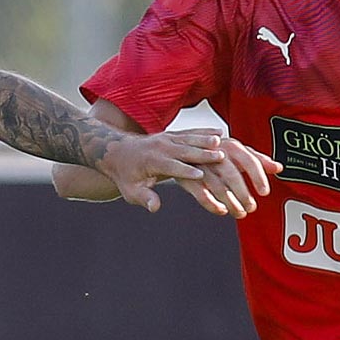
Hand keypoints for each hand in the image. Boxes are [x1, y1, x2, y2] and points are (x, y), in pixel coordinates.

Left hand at [97, 130, 228, 212]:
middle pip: (184, 151)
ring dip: (206, 140)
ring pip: (190, 139)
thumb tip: (155, 207)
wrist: (117, 152)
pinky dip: (204, 132)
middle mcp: (160, 147)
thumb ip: (144, 198)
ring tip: (223, 143)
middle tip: (221, 157)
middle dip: (202, 154)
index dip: (185, 172)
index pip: (171, 167)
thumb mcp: (131, 191)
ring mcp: (167, 138)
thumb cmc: (126, 176)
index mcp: (151, 161)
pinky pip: (190, 132)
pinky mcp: (172, 135)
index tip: (201, 176)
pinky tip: (220, 132)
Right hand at [176, 136, 281, 217]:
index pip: (249, 160)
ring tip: (240, 212)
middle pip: (232, 174)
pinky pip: (200, 193)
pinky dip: (211, 204)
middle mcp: (217, 154)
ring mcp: (202, 165)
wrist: (185, 149)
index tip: (264, 192)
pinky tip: (221, 210)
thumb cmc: (215, 151)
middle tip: (251, 206)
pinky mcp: (189, 177)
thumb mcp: (237, 152)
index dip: (258, 177)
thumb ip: (257, 159)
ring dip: (230, 202)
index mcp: (231, 146)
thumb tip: (278, 167)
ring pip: (218, 186)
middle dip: (243, 193)